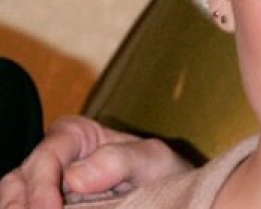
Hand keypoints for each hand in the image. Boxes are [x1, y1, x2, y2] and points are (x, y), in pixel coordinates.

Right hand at [0, 116, 192, 208]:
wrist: (168, 194)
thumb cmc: (160, 170)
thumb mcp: (152, 160)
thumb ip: (120, 160)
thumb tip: (73, 177)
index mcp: (75, 135)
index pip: (47, 155)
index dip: (42, 186)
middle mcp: (53, 158)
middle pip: (19, 181)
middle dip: (21, 204)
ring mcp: (44, 187)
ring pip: (12, 200)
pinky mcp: (46, 206)